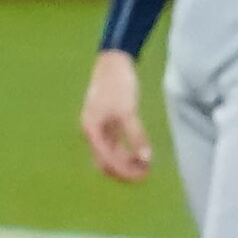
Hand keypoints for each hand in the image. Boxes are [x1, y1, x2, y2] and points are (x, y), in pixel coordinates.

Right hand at [81, 51, 152, 182]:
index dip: (125, 171)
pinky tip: (141, 155)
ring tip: (146, 168)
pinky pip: (114, 145)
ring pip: (109, 155)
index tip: (144, 176)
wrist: (113, 61)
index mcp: (92, 130)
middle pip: (105, 163)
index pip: (107, 160)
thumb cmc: (118, 84)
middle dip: (123, 172)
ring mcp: (99, 128)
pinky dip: (126, 153)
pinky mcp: (107, 122)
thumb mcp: (128, 111)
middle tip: (145, 175)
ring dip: (125, 164)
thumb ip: (136, 135)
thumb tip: (145, 158)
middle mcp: (92, 132)